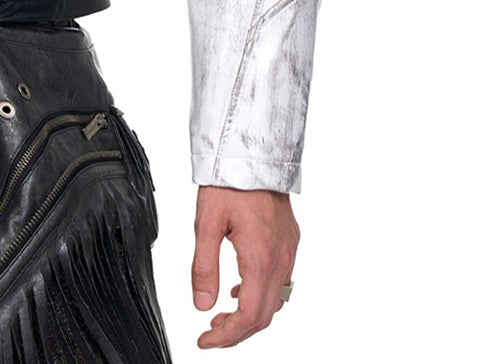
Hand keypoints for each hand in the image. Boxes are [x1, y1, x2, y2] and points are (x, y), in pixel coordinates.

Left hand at [191, 186, 298, 347]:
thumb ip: (203, 267)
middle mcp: (281, 259)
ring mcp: (289, 250)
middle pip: (265, 315)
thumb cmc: (229, 181)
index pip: (249, 316)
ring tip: (223, 315)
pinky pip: (281, 281)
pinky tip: (241, 288)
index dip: (228, 336)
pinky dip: (261, 295)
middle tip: (211, 333)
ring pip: (276, 300)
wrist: (253, 151)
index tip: (206, 340)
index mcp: (260, 258)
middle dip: (238, 331)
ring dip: (251, 315)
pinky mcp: (290, 241)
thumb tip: (201, 305)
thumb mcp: (206, 223)